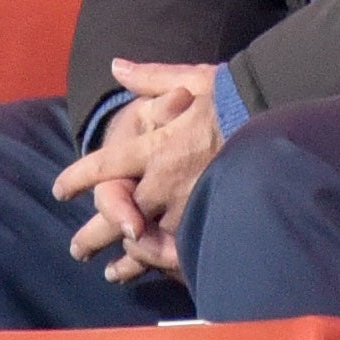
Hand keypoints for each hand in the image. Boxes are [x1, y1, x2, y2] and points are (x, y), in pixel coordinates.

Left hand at [50, 61, 226, 285]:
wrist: (279, 116)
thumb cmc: (235, 96)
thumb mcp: (189, 78)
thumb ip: (150, 79)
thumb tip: (116, 65)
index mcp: (155, 145)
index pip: (105, 166)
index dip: (79, 178)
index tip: (60, 190)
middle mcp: (166, 180)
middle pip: (119, 214)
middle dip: (95, 234)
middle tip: (77, 250)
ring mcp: (190, 206)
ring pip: (148, 241)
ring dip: (128, 259)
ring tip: (112, 274)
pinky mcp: (215, 222)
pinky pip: (184, 251)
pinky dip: (167, 263)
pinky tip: (158, 273)